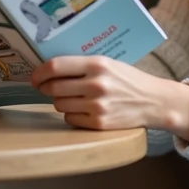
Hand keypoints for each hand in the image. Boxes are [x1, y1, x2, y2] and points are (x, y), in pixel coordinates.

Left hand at [31, 55, 188, 139]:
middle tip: (46, 88)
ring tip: (74, 98)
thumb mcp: (108, 64)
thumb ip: (82, 66)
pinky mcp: (99, 124)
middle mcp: (96, 85)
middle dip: (46, 88)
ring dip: (60, 101)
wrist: (153, 101)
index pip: (56, 66)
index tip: (35, 77)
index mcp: (98, 64)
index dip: (40, 72)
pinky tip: (84, 110)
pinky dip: (72, 115)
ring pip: (59, 104)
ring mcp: (97, 106)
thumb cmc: (128, 80)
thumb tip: (48, 69)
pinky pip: (70, 119)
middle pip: (53, 88)